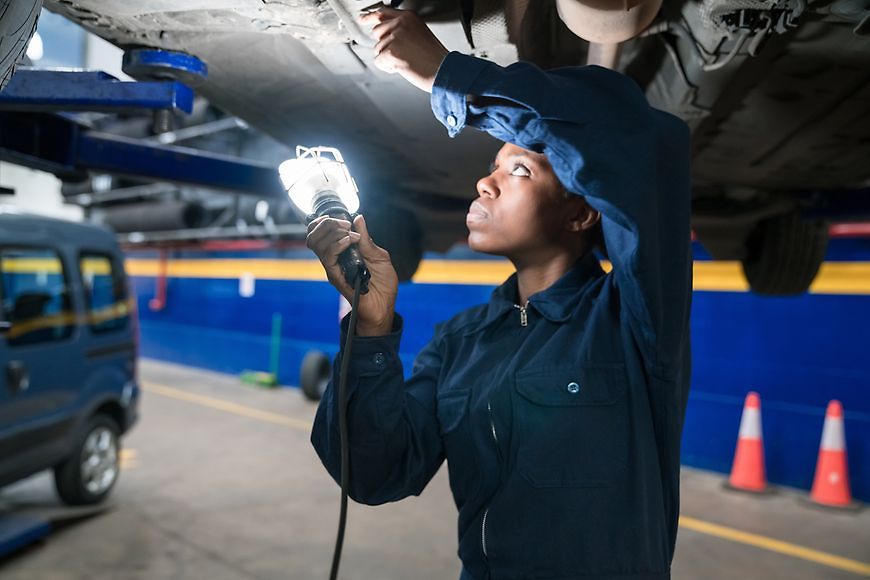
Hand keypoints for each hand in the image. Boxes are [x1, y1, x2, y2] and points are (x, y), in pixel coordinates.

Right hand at [306, 214, 397, 335]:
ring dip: (333, 233)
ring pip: (316, 244)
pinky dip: (337, 245)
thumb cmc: (383, 284)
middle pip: (313, 235)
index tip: (343, 219)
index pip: (319, 233)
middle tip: (346, 225)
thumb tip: (358, 218)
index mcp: (342, 252)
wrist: (384, 306)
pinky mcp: (335, 277)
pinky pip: (327, 258)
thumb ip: (366, 239)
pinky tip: (349, 242)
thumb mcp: (379, 256)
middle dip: (327, 223)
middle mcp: (333, 259)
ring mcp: (332, 268)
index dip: (325, 221)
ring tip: (351, 235)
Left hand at [359, 7, 448, 92]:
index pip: (383, 13)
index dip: (369, 17)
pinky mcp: (391, 52)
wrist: (442, 70)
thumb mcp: (419, 33)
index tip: (362, 19)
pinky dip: (388, 68)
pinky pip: (379, 62)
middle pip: (377, 33)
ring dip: (388, 58)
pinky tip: (402, 67)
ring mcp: (395, 37)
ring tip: (406, 61)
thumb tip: (384, 34)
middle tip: (401, 54)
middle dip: (385, 45)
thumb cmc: (434, 56)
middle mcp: (400, 24)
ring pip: (378, 49)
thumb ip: (402, 29)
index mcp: (408, 17)